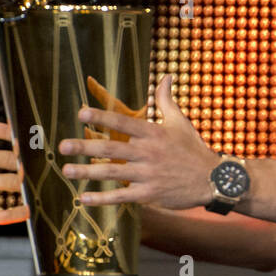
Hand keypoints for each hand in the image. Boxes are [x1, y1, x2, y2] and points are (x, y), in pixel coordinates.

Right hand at [0, 78, 144, 224]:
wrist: (120, 171)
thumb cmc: (109, 147)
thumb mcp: (104, 124)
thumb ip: (98, 101)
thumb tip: (90, 79)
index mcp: (48, 146)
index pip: (22, 136)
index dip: (5, 132)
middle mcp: (39, 165)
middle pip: (10, 159)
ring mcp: (37, 185)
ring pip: (11, 183)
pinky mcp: (43, 205)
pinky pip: (24, 212)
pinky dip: (9, 215)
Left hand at [59, 73, 218, 209]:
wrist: (213, 179)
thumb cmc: (193, 149)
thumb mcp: (180, 122)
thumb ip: (166, 100)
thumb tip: (166, 76)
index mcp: (153, 133)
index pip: (123, 122)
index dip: (102, 117)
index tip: (81, 113)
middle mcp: (148, 153)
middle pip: (111, 148)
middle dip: (85, 147)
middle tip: (63, 146)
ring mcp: (148, 175)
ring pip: (112, 173)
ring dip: (87, 172)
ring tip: (66, 170)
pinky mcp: (149, 194)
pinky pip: (121, 196)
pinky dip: (102, 198)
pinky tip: (84, 199)